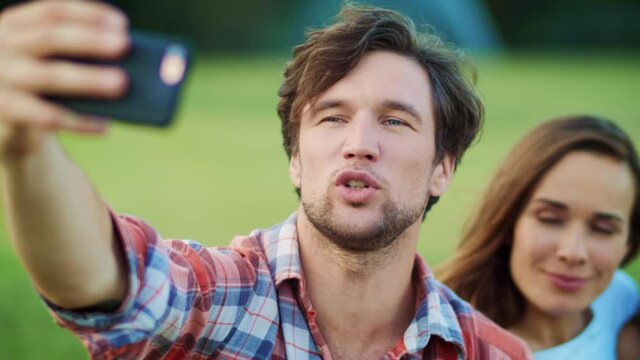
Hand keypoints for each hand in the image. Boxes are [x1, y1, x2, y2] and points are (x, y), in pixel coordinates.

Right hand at [0, 0, 129, 160]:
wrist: (6, 125)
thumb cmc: (37, 88)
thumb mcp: (47, 62)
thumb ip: (76, 56)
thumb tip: (128, 64)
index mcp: (16, 26)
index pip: (53, 12)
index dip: (88, 15)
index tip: (122, 25)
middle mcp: (3, 47)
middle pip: (49, 38)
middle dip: (89, 41)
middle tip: (125, 45)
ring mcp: (1, 79)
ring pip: (48, 76)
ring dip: (88, 79)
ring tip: (121, 83)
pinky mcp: (5, 110)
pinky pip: (46, 116)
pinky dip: (79, 122)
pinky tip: (104, 126)